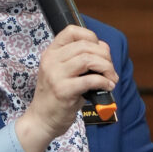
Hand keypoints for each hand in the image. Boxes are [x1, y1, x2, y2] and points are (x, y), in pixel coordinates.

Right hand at [14, 25, 117, 151]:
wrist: (41, 120)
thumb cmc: (56, 97)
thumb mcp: (62, 73)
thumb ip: (79, 60)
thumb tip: (104, 50)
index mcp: (51, 53)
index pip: (71, 31)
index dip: (91, 36)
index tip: (100, 50)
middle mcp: (51, 61)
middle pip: (85, 46)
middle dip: (105, 56)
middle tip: (110, 69)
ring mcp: (56, 75)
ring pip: (88, 59)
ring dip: (106, 68)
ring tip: (111, 78)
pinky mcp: (63, 91)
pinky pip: (90, 79)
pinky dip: (104, 82)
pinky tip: (108, 86)